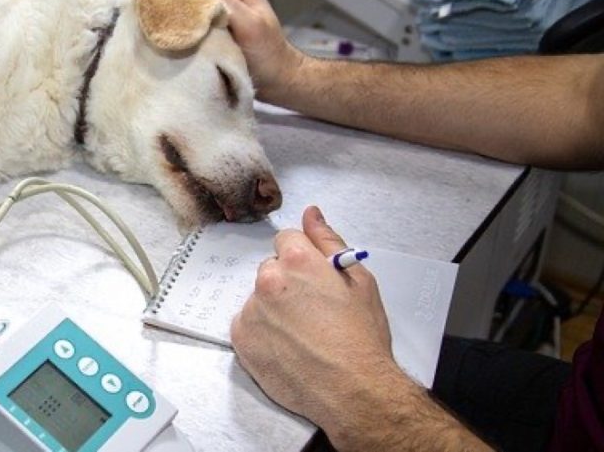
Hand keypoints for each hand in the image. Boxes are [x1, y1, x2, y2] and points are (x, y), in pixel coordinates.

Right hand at [181, 0, 304, 98]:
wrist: (278, 82)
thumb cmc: (268, 53)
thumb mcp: (250, 24)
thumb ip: (225, 4)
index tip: (178, 4)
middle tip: (174, 20)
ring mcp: (221, 15)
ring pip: (192, 6)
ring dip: (183, 17)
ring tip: (179, 32)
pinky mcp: (215, 33)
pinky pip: (194, 24)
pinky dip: (187, 31)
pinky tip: (185, 42)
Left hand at [230, 206, 402, 436]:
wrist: (353, 391)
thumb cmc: (361, 339)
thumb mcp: (359, 281)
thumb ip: (328, 241)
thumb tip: (311, 214)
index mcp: (297, 261)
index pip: (286, 241)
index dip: (302, 259)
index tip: (312, 278)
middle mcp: (269, 281)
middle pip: (271, 270)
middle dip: (287, 284)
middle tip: (312, 311)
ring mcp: (251, 311)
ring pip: (259, 299)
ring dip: (273, 309)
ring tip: (302, 334)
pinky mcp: (241, 338)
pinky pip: (247, 324)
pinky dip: (262, 333)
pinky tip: (286, 347)